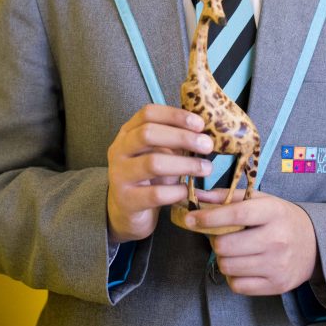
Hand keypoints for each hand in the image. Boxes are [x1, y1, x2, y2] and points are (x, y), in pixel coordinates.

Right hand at [106, 104, 212, 243]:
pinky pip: (155, 194)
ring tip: (206, 168)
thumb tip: (205, 134)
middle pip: (148, 134)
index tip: (200, 124)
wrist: (127, 211)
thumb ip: (174, 141)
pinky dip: (176, 191)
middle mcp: (119, 150)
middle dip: (182, 137)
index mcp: (127, 132)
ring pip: (152, 163)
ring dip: (185, 164)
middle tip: (207, 145)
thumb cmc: (149, 177)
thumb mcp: (157, 153)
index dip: (174, 115)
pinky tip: (187, 190)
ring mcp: (119, 175)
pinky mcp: (127, 200)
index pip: (148, 114)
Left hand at [185, 188, 317, 295]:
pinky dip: (233, 276)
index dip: (209, 217)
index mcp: (273, 212)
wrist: (315, 245)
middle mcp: (277, 239)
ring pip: (228, 267)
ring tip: (234, 251)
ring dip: (223, 259)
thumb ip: (229, 196)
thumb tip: (197, 195)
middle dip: (215, 241)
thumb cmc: (281, 218)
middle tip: (221, 237)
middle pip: (225, 246)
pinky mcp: (277, 285)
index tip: (191, 219)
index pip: (236, 214)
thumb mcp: (261, 200)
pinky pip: (237, 286)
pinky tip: (243, 266)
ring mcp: (277, 265)